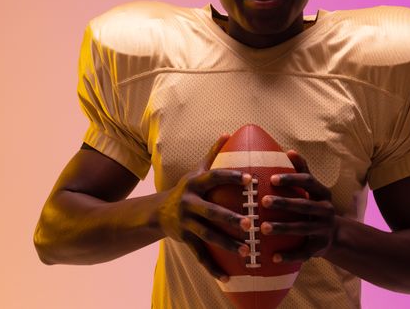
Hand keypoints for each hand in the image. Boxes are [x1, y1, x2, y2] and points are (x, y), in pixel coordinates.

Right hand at [157, 134, 251, 280]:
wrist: (158, 212)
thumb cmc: (188, 188)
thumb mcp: (196, 170)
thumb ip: (213, 153)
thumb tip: (229, 133)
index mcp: (195, 184)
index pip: (215, 178)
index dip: (231, 177)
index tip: (250, 180)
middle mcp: (189, 203)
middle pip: (211, 211)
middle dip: (229, 218)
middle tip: (249, 223)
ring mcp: (186, 223)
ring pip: (207, 236)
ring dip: (227, 244)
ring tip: (246, 250)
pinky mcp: (185, 239)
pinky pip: (200, 255)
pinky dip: (213, 267)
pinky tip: (228, 276)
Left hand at [260, 149, 336, 263]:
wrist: (335, 234)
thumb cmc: (314, 204)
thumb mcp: (312, 188)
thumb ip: (302, 170)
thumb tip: (289, 151)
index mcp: (323, 193)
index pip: (309, 182)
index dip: (291, 179)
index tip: (272, 179)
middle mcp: (326, 210)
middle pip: (304, 206)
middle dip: (284, 203)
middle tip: (263, 201)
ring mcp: (324, 230)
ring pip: (302, 229)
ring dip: (283, 228)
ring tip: (263, 228)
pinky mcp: (319, 248)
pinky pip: (304, 253)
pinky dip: (289, 255)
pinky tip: (273, 257)